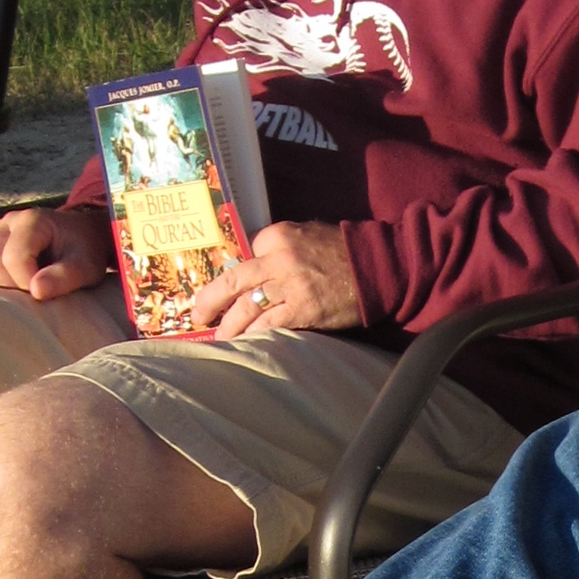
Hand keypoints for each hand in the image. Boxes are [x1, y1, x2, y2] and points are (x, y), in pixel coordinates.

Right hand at [0, 200, 120, 301]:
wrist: (81, 237)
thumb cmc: (84, 252)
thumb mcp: (86, 265)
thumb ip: (65, 276)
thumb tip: (36, 290)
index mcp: (33, 221)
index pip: (14, 258)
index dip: (26, 282)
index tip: (45, 292)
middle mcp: (8, 222)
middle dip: (11, 284)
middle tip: (35, 288)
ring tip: (24, 285)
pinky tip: (14, 282)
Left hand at [187, 220, 363, 339]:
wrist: (378, 267)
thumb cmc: (344, 251)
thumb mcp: (308, 234)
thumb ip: (281, 246)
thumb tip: (257, 263)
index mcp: (277, 235)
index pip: (244, 254)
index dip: (236, 275)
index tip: (227, 290)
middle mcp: (278, 258)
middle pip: (232, 281)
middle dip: (209, 301)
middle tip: (199, 316)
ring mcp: (289, 285)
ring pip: (245, 307)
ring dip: (229, 326)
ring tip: (221, 339)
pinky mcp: (302, 309)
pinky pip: (268, 324)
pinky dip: (253, 335)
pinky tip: (246, 343)